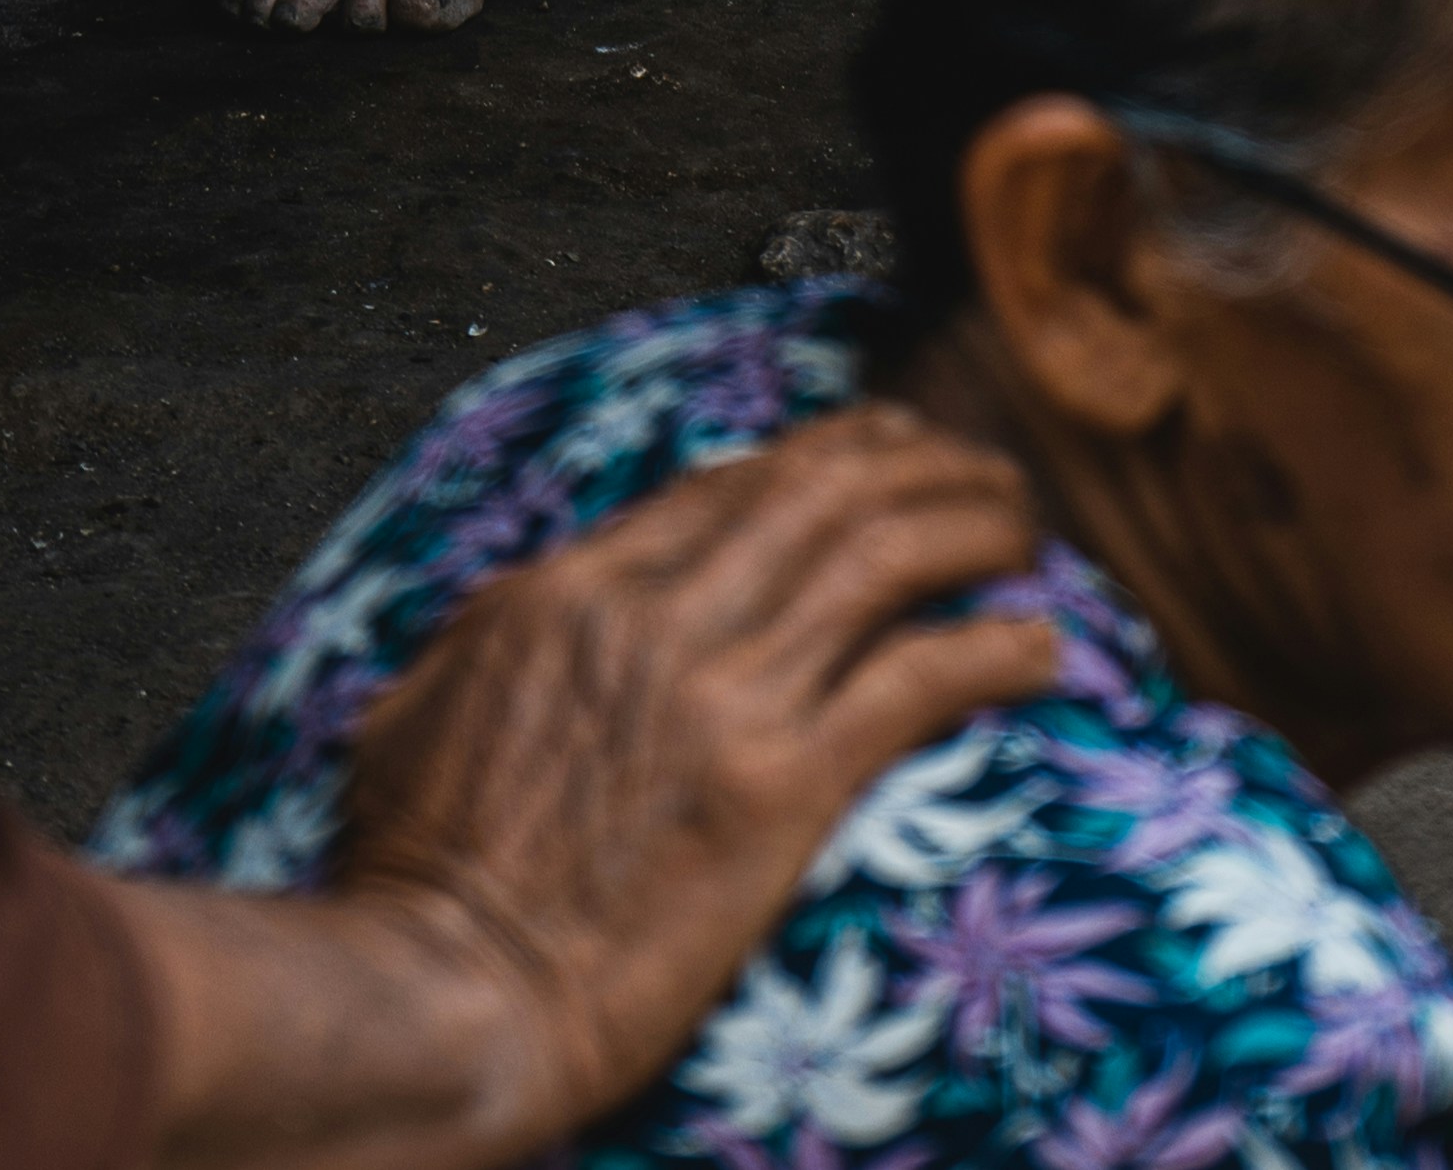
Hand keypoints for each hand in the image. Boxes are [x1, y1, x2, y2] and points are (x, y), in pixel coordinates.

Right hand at [326, 405, 1054, 1153]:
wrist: (443, 996)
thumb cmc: (411, 884)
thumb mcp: (419, 715)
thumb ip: (483, 646)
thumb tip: (516, 618)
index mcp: (567, 591)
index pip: (724, 485)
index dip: (817, 458)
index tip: (875, 455)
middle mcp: (653, 616)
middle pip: (817, 489)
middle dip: (913, 459)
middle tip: (976, 468)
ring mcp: (720, 694)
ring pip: (879, 555)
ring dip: (969, 525)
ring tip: (1024, 528)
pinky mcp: (779, 787)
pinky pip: (916, 679)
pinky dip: (991, 649)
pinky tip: (1040, 646)